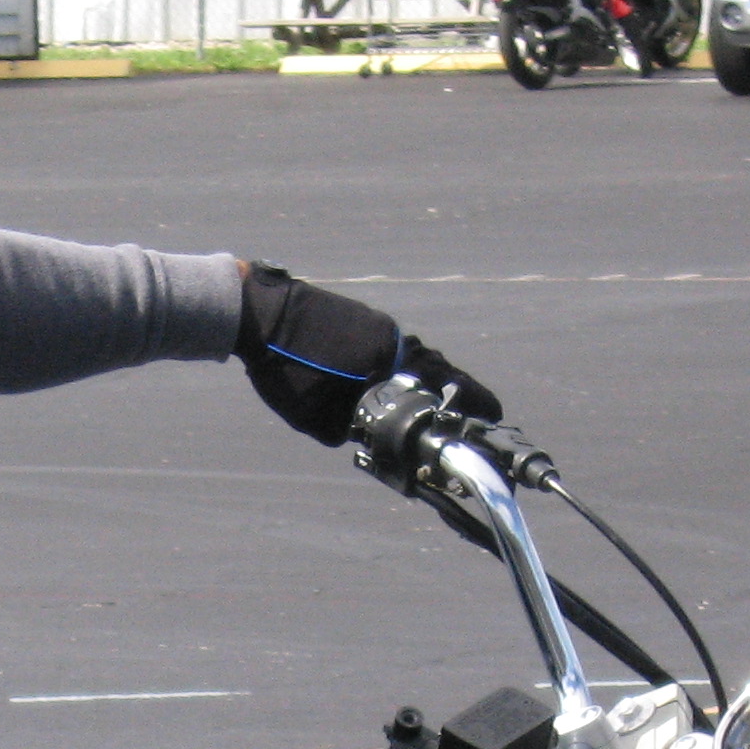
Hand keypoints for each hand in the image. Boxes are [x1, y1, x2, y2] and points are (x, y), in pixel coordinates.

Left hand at [238, 264, 501, 446]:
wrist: (254, 311)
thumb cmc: (283, 365)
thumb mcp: (315, 416)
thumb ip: (347, 429)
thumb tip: (364, 437)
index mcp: (390, 359)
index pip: (447, 385)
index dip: (474, 403)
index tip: (495, 415)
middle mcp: (391, 338)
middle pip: (437, 370)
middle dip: (454, 395)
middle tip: (473, 412)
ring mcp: (376, 325)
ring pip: (413, 359)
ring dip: (424, 382)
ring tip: (431, 405)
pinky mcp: (359, 319)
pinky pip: (390, 349)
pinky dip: (397, 369)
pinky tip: (387, 385)